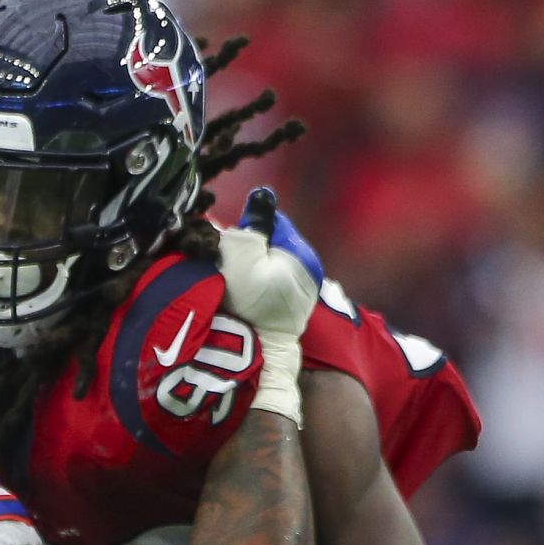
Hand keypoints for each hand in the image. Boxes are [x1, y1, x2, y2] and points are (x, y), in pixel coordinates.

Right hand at [218, 185, 323, 340]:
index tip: (233, 247)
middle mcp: (310, 266)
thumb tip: (263, 194)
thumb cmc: (249, 302)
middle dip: (254, 249)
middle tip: (234, 267)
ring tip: (242, 284)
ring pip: (275, 262)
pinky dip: (263, 284)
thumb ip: (254, 223)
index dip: (249, 230)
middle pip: (275, 242)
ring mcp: (306, 288)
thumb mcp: (243, 256)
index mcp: (301, 252)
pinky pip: (277, 281)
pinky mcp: (297, 305)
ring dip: (257, 267)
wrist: (260, 351)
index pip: (273, 222)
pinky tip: (252, 296)